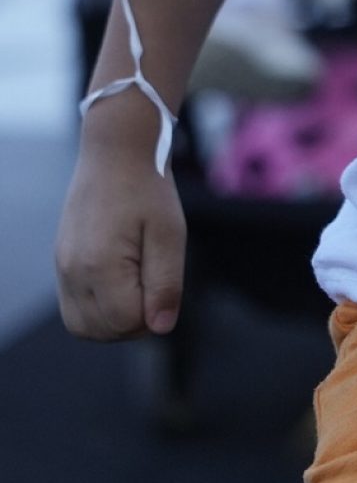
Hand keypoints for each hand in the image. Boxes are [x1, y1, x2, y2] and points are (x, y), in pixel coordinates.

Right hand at [55, 133, 186, 341]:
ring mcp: (62, 268)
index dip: (152, 314)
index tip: (164, 282)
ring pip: (83, 326)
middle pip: (102, 331)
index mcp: (100, 264)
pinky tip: (119, 284)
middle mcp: (73, 271)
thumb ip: (166, 283)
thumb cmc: (148, 189)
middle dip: (133, 322)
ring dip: (113, 321)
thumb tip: (161, 328)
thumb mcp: (170, 233)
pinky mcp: (61, 262)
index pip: (125, 322)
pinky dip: (96, 310)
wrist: (116, 152)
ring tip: (137, 287)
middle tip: (153, 285)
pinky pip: (73, 308)